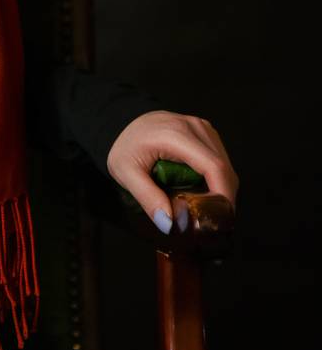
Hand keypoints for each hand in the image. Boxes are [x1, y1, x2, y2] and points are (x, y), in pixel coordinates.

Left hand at [106, 110, 238, 230]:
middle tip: (211, 222)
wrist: (124, 126)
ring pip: (226, 164)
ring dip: (221, 188)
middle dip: (223, 198)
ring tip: (206, 209)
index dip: (222, 194)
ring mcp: (201, 127)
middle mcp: (193, 127)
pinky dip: (217, 178)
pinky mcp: (204, 132)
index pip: (213, 166)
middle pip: (224, 168)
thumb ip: (148, 198)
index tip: (219, 219)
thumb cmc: (125, 147)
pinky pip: (220, 159)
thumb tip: (169, 223)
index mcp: (175, 134)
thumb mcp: (125, 173)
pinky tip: (205, 192)